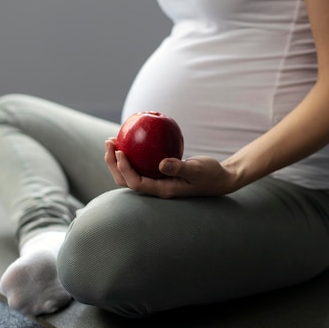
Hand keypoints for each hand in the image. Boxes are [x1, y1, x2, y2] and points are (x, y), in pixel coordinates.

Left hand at [104, 139, 237, 197]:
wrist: (219, 178)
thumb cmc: (210, 174)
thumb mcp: (198, 169)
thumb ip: (180, 167)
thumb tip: (161, 164)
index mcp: (162, 190)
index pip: (136, 182)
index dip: (124, 169)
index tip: (119, 151)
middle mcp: (156, 187)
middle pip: (126, 180)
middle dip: (113, 163)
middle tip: (109, 142)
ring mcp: (156, 181)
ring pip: (130, 172)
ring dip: (117, 159)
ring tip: (113, 140)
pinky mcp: (158, 173)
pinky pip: (140, 164)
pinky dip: (132, 153)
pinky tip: (131, 137)